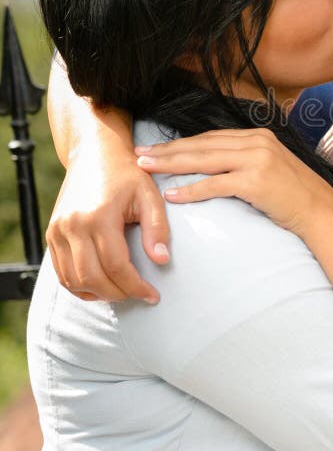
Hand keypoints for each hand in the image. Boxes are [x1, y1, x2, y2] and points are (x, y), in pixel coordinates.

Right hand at [46, 143, 169, 302]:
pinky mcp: (52, 234)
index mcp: (98, 216)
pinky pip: (61, 271)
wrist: (96, 155)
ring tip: (123, 291)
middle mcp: (72, 225)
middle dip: (118, 293)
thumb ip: (157, 228)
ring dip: (98, 293)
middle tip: (139, 295)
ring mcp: (58, 230)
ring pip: (73, 279)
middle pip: (92, 277)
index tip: (153, 295)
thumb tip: (162, 260)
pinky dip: (80, 285)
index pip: (116, 265)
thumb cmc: (128, 175)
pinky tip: (101, 285)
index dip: (135, 286)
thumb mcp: (150, 196)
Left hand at [135, 128, 332, 236]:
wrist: (320, 211)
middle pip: (202, 145)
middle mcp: (257, 142)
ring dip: (171, 164)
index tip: (156, 149)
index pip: (211, 137)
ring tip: (146, 169)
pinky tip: (171, 194)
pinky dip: (190, 189)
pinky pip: (215, 184)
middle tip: (140, 155)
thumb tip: (215, 164)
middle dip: (168, 150)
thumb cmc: (294, 195)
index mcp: (258, 136)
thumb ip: (245, 160)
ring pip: (204, 160)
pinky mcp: (255, 181)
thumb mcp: (270, 167)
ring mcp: (257, 160)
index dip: (181, 143)